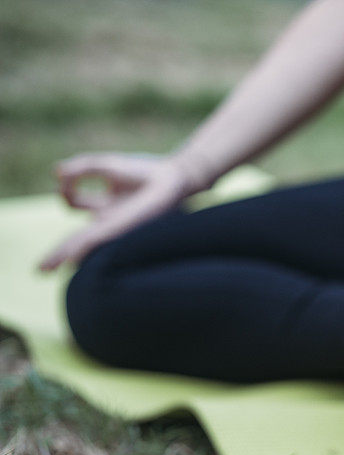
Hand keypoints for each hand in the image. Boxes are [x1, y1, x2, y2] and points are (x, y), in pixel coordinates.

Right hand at [39, 153, 199, 270]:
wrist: (173, 178)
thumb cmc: (144, 170)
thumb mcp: (106, 166)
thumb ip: (81, 167)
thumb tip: (57, 173)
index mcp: (104, 204)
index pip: (73, 202)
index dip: (64, 189)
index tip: (66, 177)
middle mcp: (108, 219)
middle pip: (75, 238)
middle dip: (57, 253)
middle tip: (40, 269)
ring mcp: (116, 227)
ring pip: (84, 244)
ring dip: (65, 256)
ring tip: (46, 270)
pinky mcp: (124, 230)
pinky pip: (98, 240)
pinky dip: (84, 249)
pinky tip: (72, 260)